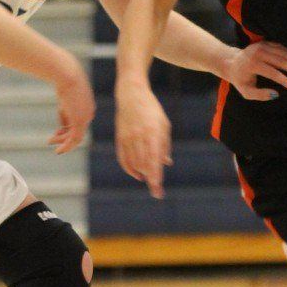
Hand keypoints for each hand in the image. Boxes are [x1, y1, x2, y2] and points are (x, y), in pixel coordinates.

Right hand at [47, 54, 94, 154]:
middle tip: (50, 140)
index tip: (56, 131)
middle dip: (64, 137)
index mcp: (87, 107)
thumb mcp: (64, 97)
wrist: (67, 74)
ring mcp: (86, 118)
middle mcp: (89, 113)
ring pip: (76, 137)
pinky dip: (66, 146)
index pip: (79, 123)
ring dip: (63, 142)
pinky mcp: (80, 121)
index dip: (67, 129)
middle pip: (78, 131)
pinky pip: (74, 139)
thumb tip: (63, 125)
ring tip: (50, 143)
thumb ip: (65, 111)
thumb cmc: (63, 80)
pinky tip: (58, 150)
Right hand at [115, 79, 171, 199]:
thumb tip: (166, 163)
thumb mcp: (163, 124)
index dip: (155, 174)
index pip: (154, 158)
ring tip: (151, 181)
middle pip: (143, 164)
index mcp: (153, 131)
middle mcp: (139, 136)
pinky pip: (123, 159)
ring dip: (142, 174)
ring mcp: (127, 138)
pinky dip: (130, 169)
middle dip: (151, 179)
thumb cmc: (152, 110)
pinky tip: (138, 174)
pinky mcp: (120, 138)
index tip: (158, 187)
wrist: (131, 94)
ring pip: (134, 163)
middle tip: (157, 192)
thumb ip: (165, 145)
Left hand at [220, 42, 286, 100]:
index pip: (273, 73)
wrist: (231, 62)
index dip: (285, 80)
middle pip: (281, 60)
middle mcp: (258, 53)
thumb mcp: (246, 92)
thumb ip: (260, 95)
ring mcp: (262, 46)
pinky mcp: (265, 43)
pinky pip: (281, 47)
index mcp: (253, 64)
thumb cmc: (240, 79)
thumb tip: (276, 94)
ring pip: (283, 53)